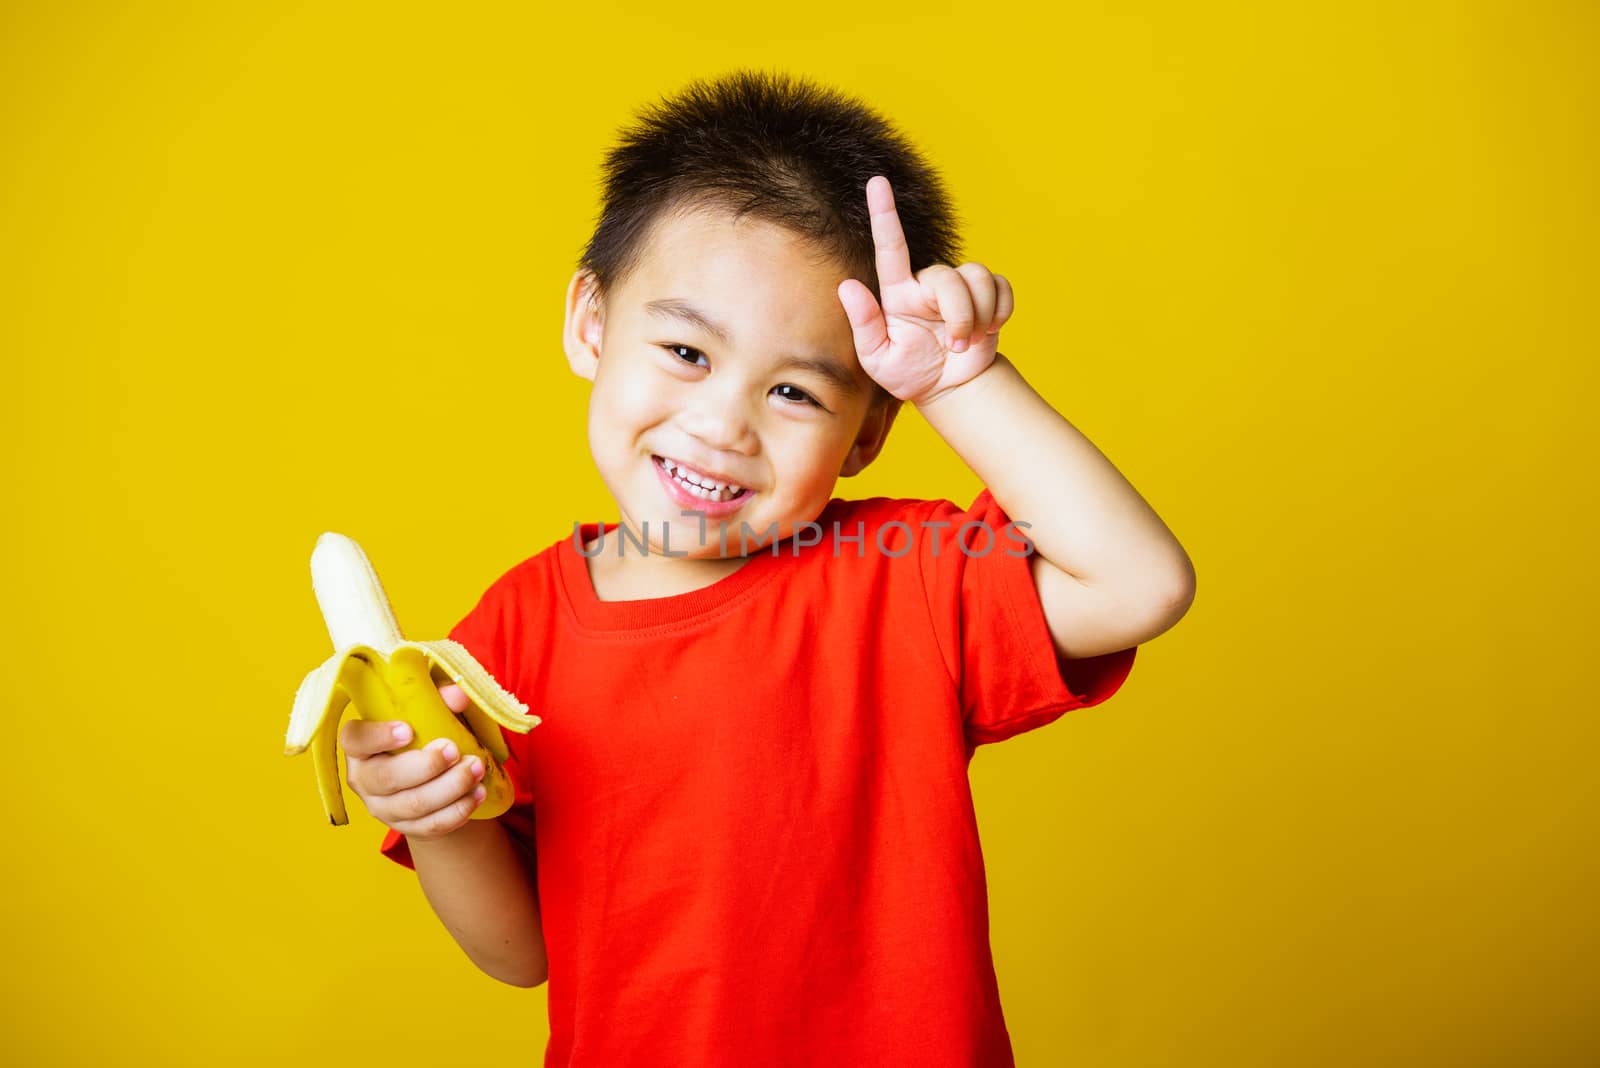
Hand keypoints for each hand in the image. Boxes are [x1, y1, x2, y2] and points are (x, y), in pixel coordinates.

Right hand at [340, 681, 487, 839]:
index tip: (408, 729)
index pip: (355, 739)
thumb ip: (441, 696)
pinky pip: (431, 826)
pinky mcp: (406, 828)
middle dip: (426, 766)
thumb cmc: (424, 728)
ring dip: (450, 788)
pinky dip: (458, 811)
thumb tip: (459, 696)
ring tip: (476, 769)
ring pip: (413, 805)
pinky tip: (478, 794)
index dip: (378, 736)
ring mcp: (382, 807)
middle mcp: (363, 778)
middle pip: (387, 778)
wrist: (430, 771)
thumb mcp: (430, 706)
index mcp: (359, 744)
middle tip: (454, 750)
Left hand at [836, 175, 1013, 405]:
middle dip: (959, 315)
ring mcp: (959, 287)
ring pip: (978, 277)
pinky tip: (989, 330)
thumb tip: (847, 286)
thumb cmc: (909, 374)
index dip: (883, 214)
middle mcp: (928, 283)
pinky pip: (1002, 286)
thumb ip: (864, 325)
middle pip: (949, 278)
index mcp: (898, 294)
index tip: (876, 182)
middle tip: (956, 346)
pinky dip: (1001, 311)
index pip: (890, 248)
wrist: (950, 388)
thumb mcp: (878, 359)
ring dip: (980, 316)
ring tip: (968, 342)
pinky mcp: (988, 294)